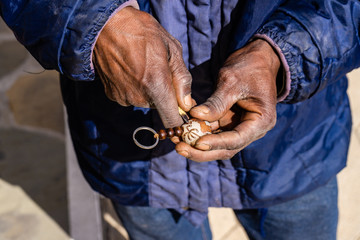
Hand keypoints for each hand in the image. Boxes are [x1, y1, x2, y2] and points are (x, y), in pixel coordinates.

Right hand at [93, 7, 192, 127]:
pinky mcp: (113, 95)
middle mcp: (138, 96)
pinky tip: (132, 70)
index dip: (180, 121)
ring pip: (146, 101)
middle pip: (160, 107)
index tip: (184, 114)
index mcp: (156, 85)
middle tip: (162, 72)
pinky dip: (135, 88)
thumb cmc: (142, 32)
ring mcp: (123, 97)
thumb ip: (182, 79)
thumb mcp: (172, 49)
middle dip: (166, 94)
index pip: (172, 120)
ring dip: (150, 90)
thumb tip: (187, 103)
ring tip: (144, 67)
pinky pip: (131, 97)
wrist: (106, 25)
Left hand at [176, 39, 279, 160]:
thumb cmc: (249, 67)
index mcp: (261, 121)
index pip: (237, 139)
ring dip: (196, 145)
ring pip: (217, 144)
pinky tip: (181, 132)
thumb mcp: (232, 82)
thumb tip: (195, 116)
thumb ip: (216, 102)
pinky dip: (197, 133)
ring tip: (176, 140)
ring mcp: (239, 127)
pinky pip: (212, 132)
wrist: (257, 58)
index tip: (197, 142)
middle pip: (226, 148)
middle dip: (202, 151)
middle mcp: (251, 130)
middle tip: (180, 148)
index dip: (216, 143)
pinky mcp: (228, 122)